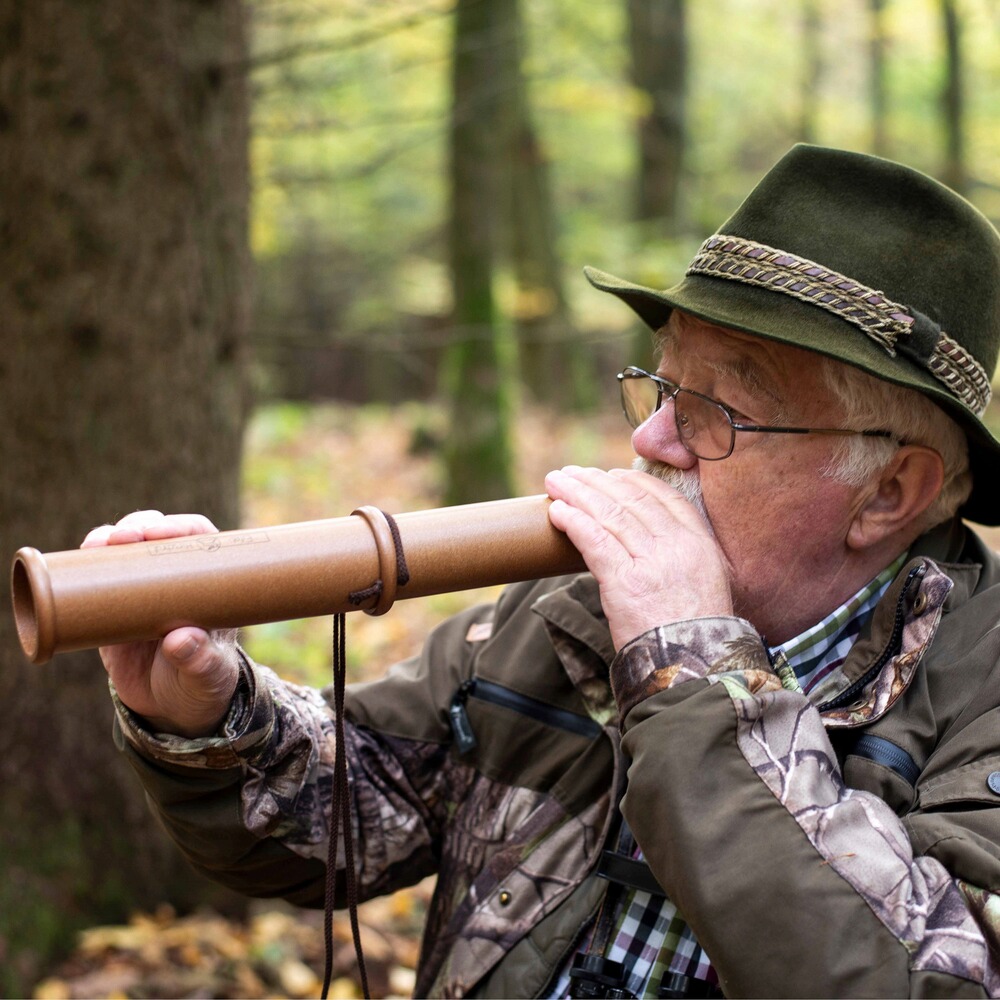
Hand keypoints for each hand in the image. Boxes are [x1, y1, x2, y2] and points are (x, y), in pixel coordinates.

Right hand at [81, 511, 239, 737]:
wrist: (172, 709)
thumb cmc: (202, 685)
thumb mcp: (206, 675)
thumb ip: (199, 660)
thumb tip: (180, 639)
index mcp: (209, 584)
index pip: (199, 540)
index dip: (179, 527)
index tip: (158, 534)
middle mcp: (176, 578)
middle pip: (159, 535)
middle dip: (139, 527)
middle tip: (124, 537)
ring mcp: (143, 591)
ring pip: (126, 550)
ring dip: (109, 539)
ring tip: (97, 544)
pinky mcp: (114, 608)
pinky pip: (99, 578)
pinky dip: (87, 565)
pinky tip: (79, 557)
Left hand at [545, 466, 733, 649]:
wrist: (694, 671)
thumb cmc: (693, 637)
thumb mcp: (704, 587)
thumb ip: (681, 559)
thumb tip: (646, 544)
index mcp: (700, 544)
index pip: (663, 497)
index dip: (632, 482)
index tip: (610, 475)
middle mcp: (677, 546)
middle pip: (630, 500)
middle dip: (595, 482)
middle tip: (571, 474)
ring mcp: (652, 563)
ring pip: (608, 514)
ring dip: (577, 494)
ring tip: (555, 483)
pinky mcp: (625, 582)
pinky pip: (594, 540)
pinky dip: (572, 521)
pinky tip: (556, 512)